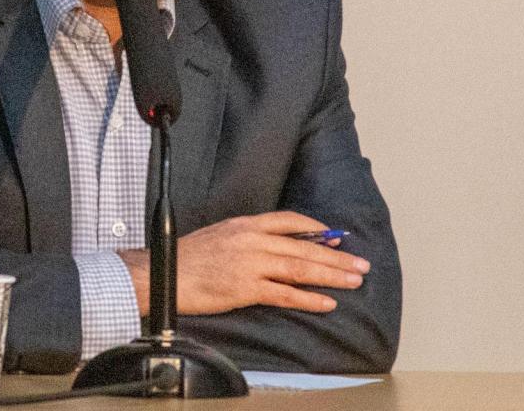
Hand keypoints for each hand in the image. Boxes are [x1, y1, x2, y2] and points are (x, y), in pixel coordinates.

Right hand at [119, 211, 370, 316]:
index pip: (290, 220)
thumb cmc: (188, 256)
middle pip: (303, 246)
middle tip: (360, 264)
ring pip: (299, 268)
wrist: (164, 272)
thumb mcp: (221, 233)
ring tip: (352, 281)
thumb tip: (274, 244)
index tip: (336, 236)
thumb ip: (249, 237)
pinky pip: (284, 294)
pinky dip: (308, 298)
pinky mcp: (245, 289)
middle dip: (336, 256)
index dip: (316, 228)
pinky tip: (326, 303)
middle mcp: (252, 240)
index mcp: (246, 224)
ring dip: (330, 275)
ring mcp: (250, 264)